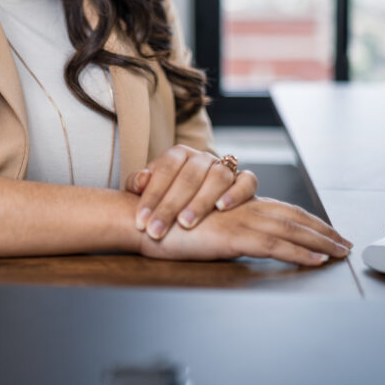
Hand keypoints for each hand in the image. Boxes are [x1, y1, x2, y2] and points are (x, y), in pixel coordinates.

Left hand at [125, 145, 256, 239]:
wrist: (192, 202)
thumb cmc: (164, 197)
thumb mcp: (145, 190)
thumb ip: (137, 184)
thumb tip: (141, 180)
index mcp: (178, 154)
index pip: (165, 169)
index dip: (151, 196)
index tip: (141, 222)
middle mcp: (202, 158)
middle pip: (189, 175)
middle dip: (170, 205)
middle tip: (157, 230)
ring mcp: (224, 168)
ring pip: (218, 176)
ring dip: (201, 200)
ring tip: (185, 223)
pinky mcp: (244, 180)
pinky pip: (247, 181)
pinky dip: (237, 192)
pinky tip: (221, 207)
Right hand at [138, 196, 352, 266]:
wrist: (140, 220)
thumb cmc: (160, 223)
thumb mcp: (195, 224)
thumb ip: (218, 226)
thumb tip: (232, 240)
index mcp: (235, 204)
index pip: (279, 208)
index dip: (304, 218)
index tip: (324, 229)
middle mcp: (242, 208)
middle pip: (292, 215)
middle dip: (321, 229)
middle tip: (344, 241)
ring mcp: (239, 220)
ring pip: (291, 228)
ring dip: (320, 240)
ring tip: (340, 252)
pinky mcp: (234, 235)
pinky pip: (275, 244)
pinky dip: (299, 252)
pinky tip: (316, 260)